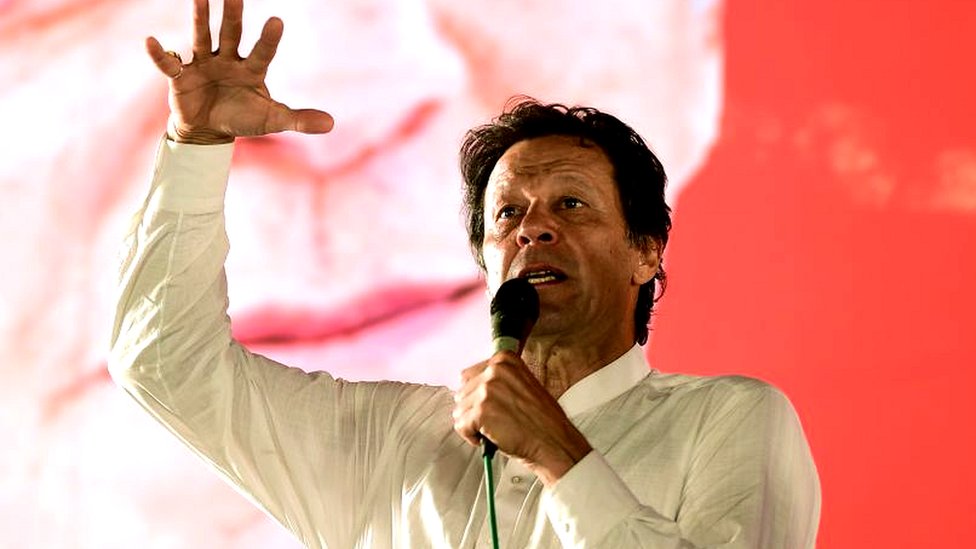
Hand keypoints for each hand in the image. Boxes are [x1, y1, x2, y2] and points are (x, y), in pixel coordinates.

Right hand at [146, 0, 333, 143]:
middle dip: (232, 14)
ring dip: (200, 17)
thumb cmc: (243, 118)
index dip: (269, 39)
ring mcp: (203, 64)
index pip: (262, 52)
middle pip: (231, 34)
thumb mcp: (272, 121)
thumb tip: (331, 124)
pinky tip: (151, 41)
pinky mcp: (180, 76)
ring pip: (201, 37)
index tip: (277, 21)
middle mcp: (227, 59)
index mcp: (251, 69)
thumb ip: (299, 119)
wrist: (209, 130)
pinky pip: (168, 63)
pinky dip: (159, 54)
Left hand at [453, 351, 592, 485]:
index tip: (490, 407)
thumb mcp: (523, 384)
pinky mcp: (481, 411)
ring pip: (460, 410)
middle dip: (473, 410)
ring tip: (494, 429)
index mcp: (504, 360)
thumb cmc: (542, 421)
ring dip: (472, 424)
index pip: (469, 376)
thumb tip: (473, 386)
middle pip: (462, 393)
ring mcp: (487, 389)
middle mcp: (494, 370)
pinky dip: (471, 437)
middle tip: (493, 421)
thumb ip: (499, 380)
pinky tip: (490, 438)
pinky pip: (461, 426)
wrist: (554, 442)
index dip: (477, 396)